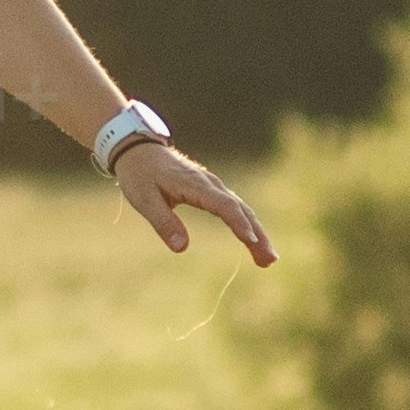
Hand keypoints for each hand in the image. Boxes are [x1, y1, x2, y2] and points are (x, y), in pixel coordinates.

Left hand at [107, 136, 275, 268]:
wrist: (139, 149)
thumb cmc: (140, 174)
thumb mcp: (145, 200)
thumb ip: (163, 222)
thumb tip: (181, 248)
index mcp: (195, 185)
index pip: (224, 205)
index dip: (238, 223)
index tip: (250, 240)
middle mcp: (210, 184)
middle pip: (241, 210)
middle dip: (257, 235)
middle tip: (269, 260)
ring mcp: (213, 186)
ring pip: (242, 210)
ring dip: (257, 233)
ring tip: (268, 260)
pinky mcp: (212, 191)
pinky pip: (235, 208)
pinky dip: (247, 225)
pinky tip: (254, 241)